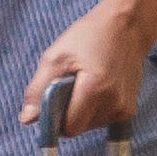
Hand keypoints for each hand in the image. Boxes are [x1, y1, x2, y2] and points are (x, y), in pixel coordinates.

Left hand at [23, 0, 156, 144]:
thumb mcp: (56, 56)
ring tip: (85, 83)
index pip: (69, 127)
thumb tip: (27, 119)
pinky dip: (94, 110)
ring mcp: (124, 108)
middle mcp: (114, 103)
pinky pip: (102, 120)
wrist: (127, 27)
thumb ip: (39, 89)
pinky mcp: (129, 110)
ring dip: (81, 111)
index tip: (53, 101)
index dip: (56, 117)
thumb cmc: (89, 36)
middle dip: (68, 113)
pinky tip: (97, 89)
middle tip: (70, 85)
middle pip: (78, 128)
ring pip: (89, 126)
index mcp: (95, 88)